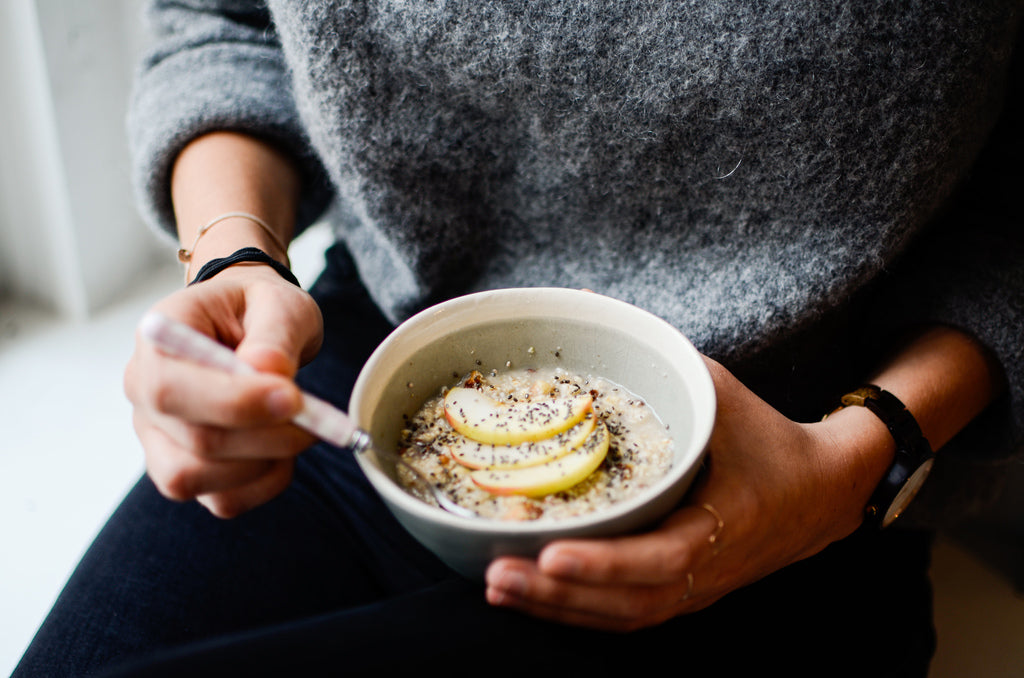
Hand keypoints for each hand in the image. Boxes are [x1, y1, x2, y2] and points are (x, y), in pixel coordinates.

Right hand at [124, 265, 323, 516]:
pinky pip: (221, 500)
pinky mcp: (185, 468)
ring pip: (196, 479)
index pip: (169, 388)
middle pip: (193, 441)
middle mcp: (144, 391)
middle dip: (266, 436)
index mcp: (157, 339)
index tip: (292, 396)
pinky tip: (285, 451)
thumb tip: (267, 371)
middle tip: (314, 414)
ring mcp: (158, 436)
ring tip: (299, 427)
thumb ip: (275, 333)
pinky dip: (265, 484)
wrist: (253, 324)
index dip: (232, 403)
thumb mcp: (278, 301)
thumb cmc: (259, 308)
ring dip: (264, 462)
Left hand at [484, 356, 887, 630]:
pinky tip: (533, 598)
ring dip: (558, 611)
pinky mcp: (682, 595)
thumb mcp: (717, 388)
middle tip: (497, 575)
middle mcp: (707, 569)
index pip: (662, 558)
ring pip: (621, 616)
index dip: (605, 564)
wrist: (819, 494)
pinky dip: (577, 613)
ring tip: (499, 588)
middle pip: (627, 602)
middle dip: (558, 596)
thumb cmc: (765, 436)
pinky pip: (626, 615)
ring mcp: (695, 590)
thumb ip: (656, 353)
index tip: (551, 555)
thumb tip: (586, 301)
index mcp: (724, 522)